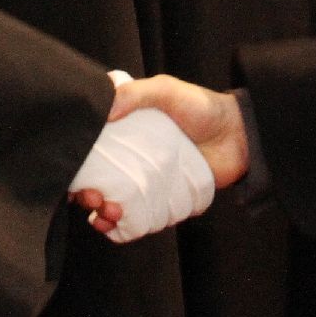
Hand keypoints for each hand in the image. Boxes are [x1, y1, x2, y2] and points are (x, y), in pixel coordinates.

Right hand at [80, 77, 249, 234]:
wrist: (239, 136)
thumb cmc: (201, 107)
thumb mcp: (166, 90)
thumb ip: (135, 94)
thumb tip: (103, 110)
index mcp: (123, 131)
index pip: (90, 152)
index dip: (78, 165)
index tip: (76, 175)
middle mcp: (130, 158)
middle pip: (96, 182)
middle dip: (87, 195)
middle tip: (94, 198)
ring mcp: (146, 182)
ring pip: (113, 205)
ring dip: (103, 215)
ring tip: (110, 214)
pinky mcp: (163, 201)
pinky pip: (139, 218)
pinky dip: (126, 226)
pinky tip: (120, 226)